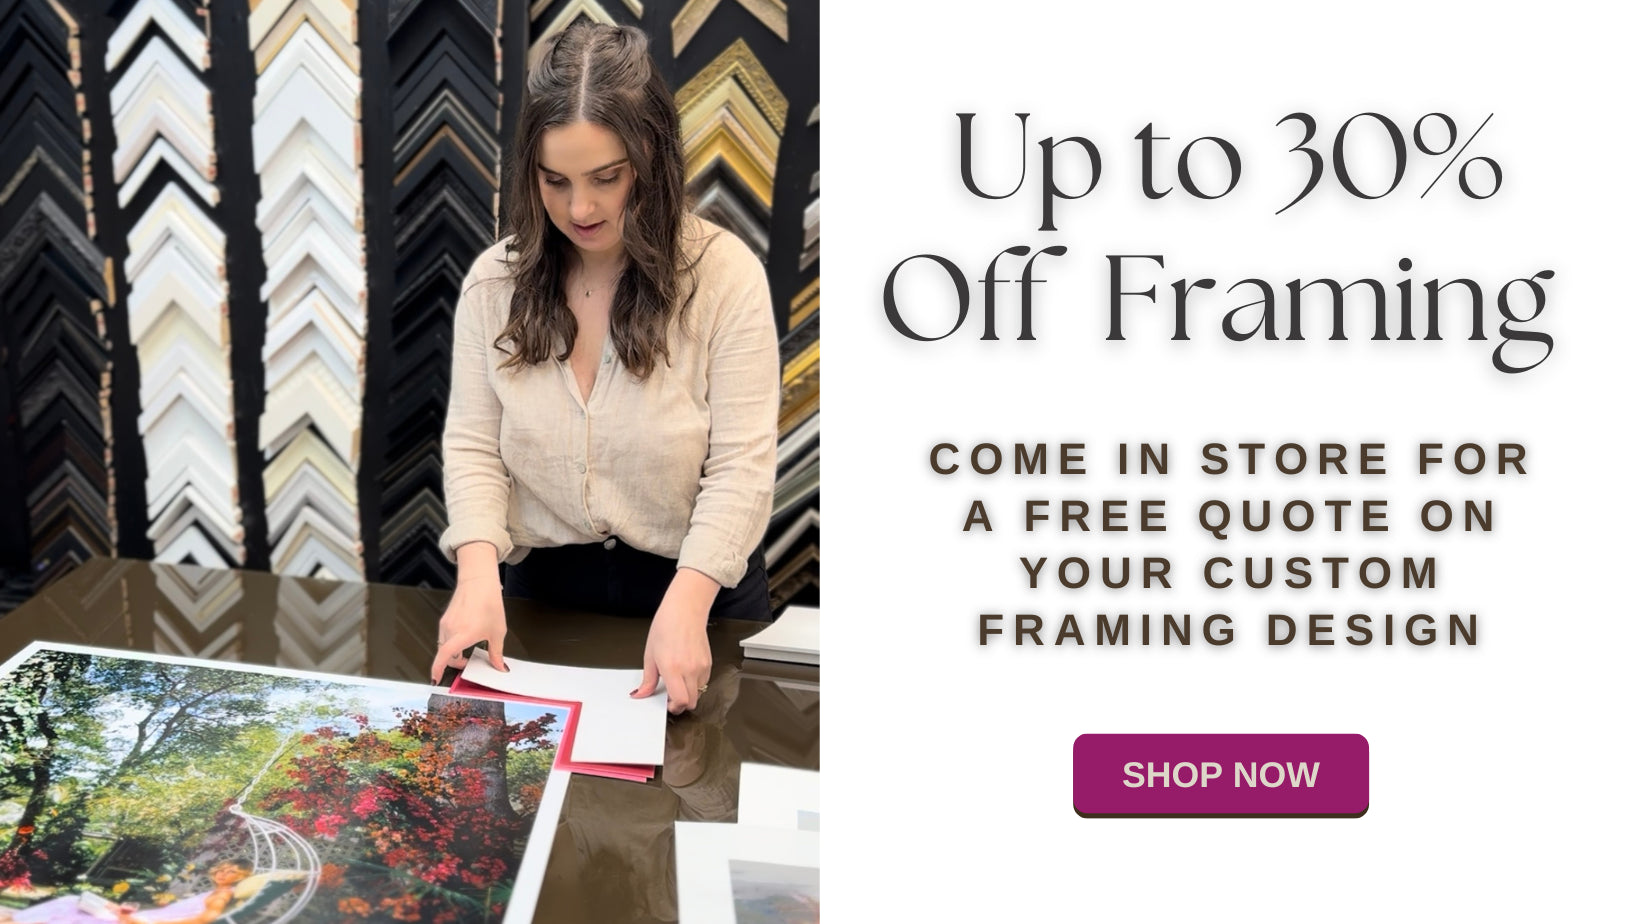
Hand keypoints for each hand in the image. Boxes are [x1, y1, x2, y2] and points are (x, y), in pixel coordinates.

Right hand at [431, 557, 508, 683]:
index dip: (438, 670)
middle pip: (446, 654)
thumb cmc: (489, 604)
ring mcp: (445, 624)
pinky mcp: (445, 618)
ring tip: (469, 647)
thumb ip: (496, 653)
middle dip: (455, 662)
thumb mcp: (498, 632)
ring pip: (444, 645)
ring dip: (453, 651)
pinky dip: (452, 641)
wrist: (479, 582)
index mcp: (463, 635)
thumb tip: (499, 667)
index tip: (437, 679)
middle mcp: (450, 630)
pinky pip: (445, 635)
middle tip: (468, 662)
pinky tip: (465, 635)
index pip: (444, 657)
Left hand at [632, 569, 718, 712]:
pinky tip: (686, 672)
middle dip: (681, 704)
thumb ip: (647, 679)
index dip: (673, 707)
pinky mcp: (709, 663)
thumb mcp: (650, 654)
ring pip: (698, 693)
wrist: (685, 610)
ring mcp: (702, 667)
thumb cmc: (666, 627)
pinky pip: (704, 682)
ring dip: (689, 693)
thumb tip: (641, 694)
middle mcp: (690, 669)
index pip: (679, 700)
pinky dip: (695, 684)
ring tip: (678, 681)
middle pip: (691, 702)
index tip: (666, 704)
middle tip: (671, 697)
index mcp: (672, 668)